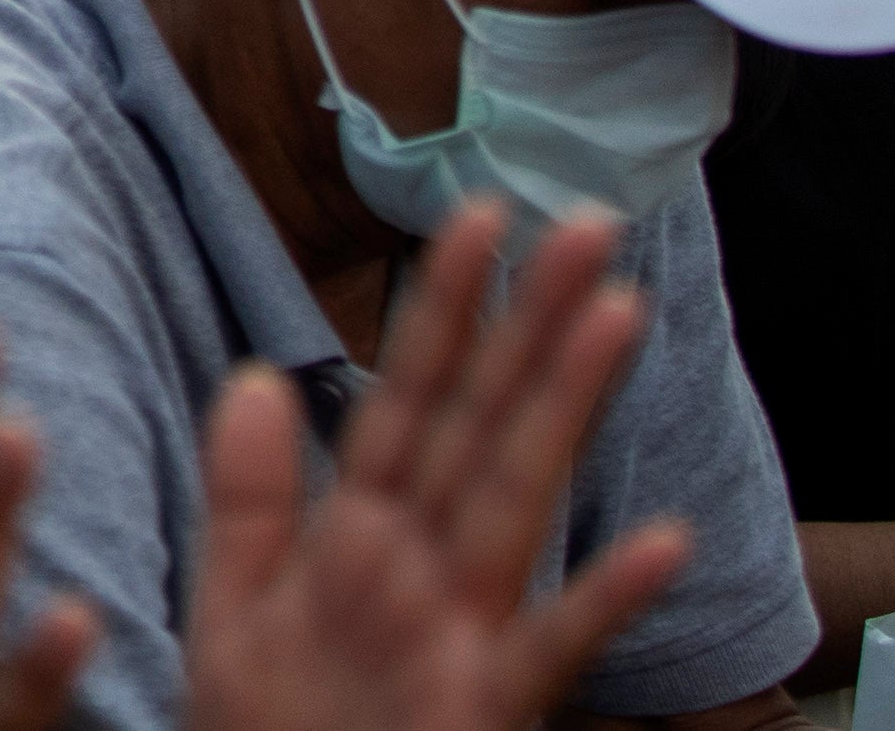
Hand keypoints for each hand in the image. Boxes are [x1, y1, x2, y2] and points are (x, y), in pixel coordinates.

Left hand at [177, 205, 683, 730]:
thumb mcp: (233, 612)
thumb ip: (248, 501)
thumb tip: (258, 379)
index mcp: (362, 541)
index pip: (405, 399)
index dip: (439, 309)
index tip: (477, 214)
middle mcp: (425, 574)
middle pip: (482, 426)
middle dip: (532, 326)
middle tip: (592, 223)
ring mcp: (464, 639)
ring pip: (517, 501)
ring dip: (564, 409)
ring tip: (616, 316)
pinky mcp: (485, 710)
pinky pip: (550, 650)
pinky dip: (605, 600)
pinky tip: (661, 540)